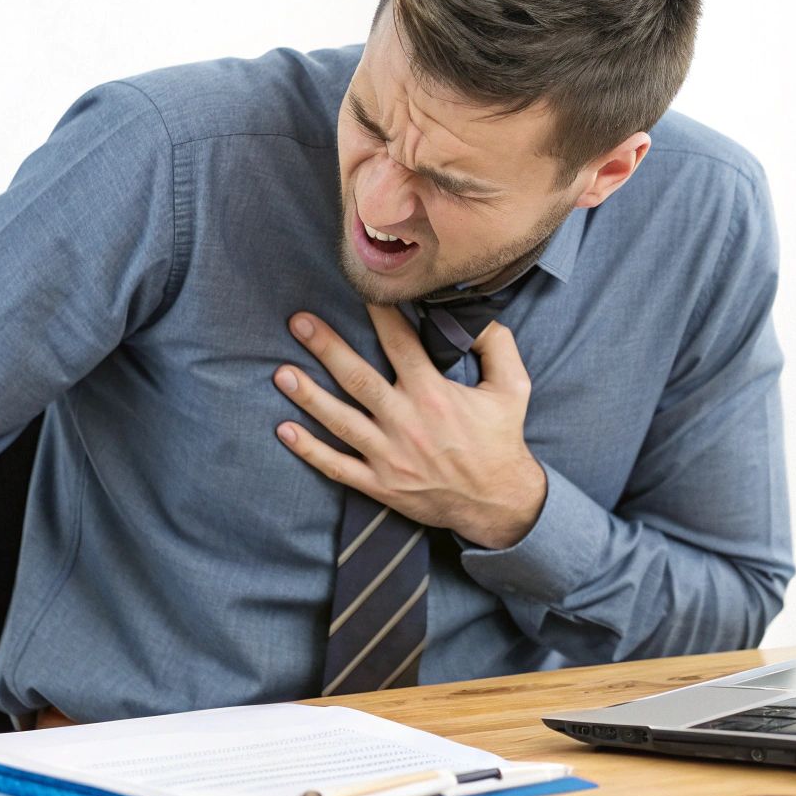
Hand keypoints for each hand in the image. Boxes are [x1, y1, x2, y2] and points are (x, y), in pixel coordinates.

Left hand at [273, 304, 546, 548]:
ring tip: (282, 373)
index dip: (380, 316)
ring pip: (340, 421)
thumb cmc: (502, 440)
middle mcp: (407, 422)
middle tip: (298, 322)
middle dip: (326, 349)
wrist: (499, 504)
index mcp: (435, 394)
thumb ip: (497, 345)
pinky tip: (284, 430)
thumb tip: (477, 315)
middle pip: (358, 379)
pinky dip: (309, 450)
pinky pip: (338, 466)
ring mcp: (390, 456)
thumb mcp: (513, 387)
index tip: (360, 292)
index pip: (400, 345)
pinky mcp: (381, 484)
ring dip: (309, 396)